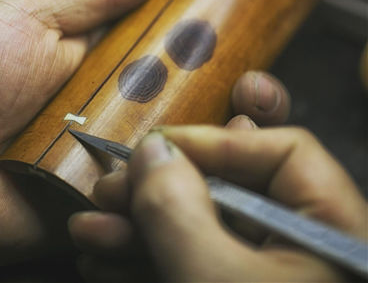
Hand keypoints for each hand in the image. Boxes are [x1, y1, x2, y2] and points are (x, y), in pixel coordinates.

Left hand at [0, 0, 291, 267]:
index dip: (219, 59)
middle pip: (187, 118)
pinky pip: (142, 215)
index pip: (176, 63)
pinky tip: (203, 189)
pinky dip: (171, 206)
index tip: (253, 56)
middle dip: (234, 112)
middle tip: (255, 102)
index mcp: (101, 68)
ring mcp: (101, 171)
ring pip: (176, 170)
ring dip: (216, 160)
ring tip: (243, 145)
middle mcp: (108, 120)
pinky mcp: (89, 216)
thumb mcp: (28, 10)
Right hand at [68, 126, 366, 281]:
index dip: (212, 144)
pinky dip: (141, 267)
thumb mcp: (215, 279)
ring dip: (134, 233)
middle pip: (225, 197)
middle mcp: (298, 252)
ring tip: (84, 231)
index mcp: (328, 231)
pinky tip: (99, 262)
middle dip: (154, 195)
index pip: (281, 154)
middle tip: (101, 193)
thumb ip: (180, 209)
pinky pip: (182, 273)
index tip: (150, 151)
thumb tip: (152, 148)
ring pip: (194, 239)